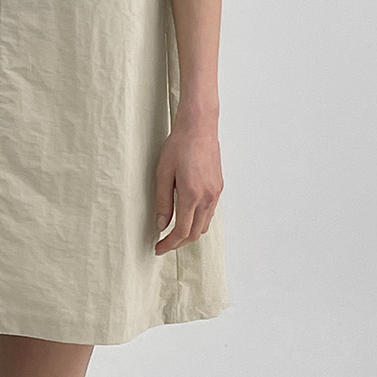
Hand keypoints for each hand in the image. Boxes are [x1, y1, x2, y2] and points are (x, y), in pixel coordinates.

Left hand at [153, 123, 221, 253]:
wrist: (199, 127)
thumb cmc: (179, 146)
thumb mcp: (163, 173)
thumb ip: (162, 202)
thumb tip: (161, 225)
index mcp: (191, 194)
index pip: (181, 231)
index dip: (169, 244)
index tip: (158, 249)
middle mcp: (207, 197)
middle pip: (194, 233)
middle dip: (178, 243)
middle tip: (163, 244)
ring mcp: (215, 193)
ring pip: (204, 225)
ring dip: (189, 233)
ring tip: (173, 232)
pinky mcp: (218, 188)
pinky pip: (209, 213)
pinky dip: (197, 221)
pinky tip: (186, 216)